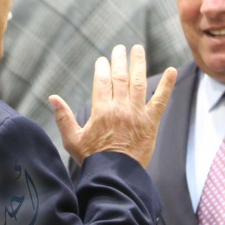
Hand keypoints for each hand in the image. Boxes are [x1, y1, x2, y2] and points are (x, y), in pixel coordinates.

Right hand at [50, 44, 176, 167]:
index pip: (102, 81)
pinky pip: (161, 101)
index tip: (102, 60)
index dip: (102, 68)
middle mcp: (120, 108)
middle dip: (119, 60)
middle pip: (120, 77)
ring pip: (139, 82)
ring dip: (138, 64)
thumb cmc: (93, 160)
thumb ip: (63, 117)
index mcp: (101, 111)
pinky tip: (172, 70)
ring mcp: (137, 114)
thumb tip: (53, 98)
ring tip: (138, 49)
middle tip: (120, 48)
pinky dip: (167, 85)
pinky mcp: (151, 122)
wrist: (115, 177)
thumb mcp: (72, 140)